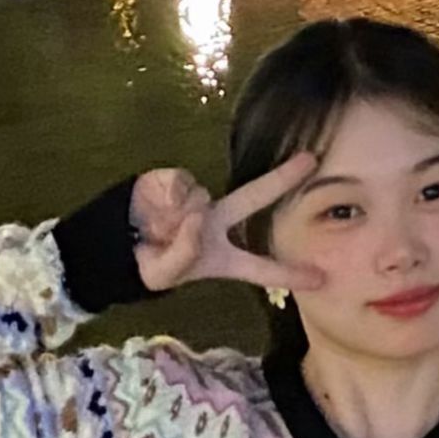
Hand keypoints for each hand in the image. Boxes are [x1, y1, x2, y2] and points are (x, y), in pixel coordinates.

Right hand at [129, 152, 324, 293]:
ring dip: (175, 218)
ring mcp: (198, 199)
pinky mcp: (175, 181)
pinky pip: (177, 187)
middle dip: (282, 177)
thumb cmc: (150, 265)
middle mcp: (218, 222)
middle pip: (254, 196)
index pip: (260, 267)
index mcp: (224, 256)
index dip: (288, 273)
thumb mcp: (164, 274)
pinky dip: (164, 201)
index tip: (321, 278)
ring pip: (197, 201)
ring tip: (156, 232)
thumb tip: (196, 216)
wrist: (117, 242)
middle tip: (312, 159)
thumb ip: (183, 254)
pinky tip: (153, 212)